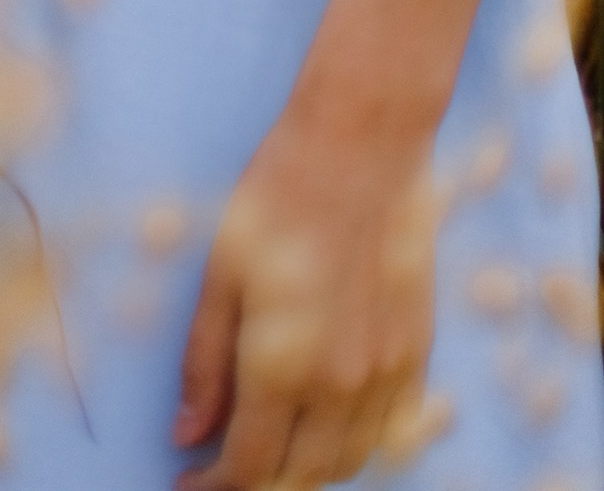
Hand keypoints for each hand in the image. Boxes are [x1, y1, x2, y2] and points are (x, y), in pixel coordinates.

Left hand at [174, 0, 495, 488]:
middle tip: (221, 470)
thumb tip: (186, 434)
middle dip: (258, 484)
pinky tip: (324, 424)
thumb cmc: (277, 197)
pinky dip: (353, 445)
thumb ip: (204, 363)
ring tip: (269, 448)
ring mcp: (387, 372)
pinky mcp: (416, 352)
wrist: (361, 146)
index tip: (186, 484)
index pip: (250, 467)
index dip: (214, 487)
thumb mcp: (220, 272)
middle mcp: (342, 384)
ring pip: (349, 463)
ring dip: (307, 471)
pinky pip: (388, 431)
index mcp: (285, 366)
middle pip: (302, 477)